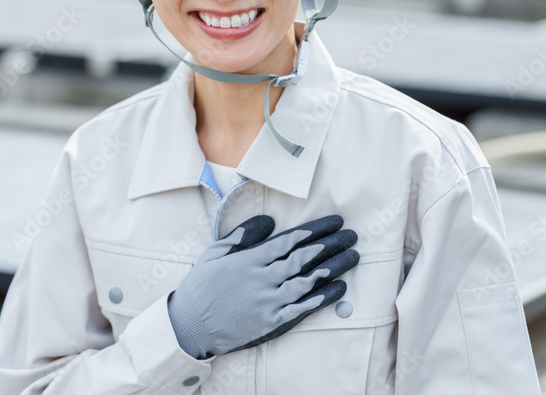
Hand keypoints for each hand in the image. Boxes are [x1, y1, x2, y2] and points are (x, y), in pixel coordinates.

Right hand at [167, 214, 358, 358]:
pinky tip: (340, 288)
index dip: (316, 230)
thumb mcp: (216, 252)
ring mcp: (269, 301)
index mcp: (250, 259)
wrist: (191, 325)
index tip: (335, 221)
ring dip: (335, 267)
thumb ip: (243, 234)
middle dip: (332, 244)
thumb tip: (270, 219)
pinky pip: (303, 308)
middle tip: (352, 235)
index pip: (290, 240)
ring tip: (353, 256)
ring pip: (309, 280)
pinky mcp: (273, 322)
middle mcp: (263, 278)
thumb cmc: (203, 285)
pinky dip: (324, 298)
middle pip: (305, 258)